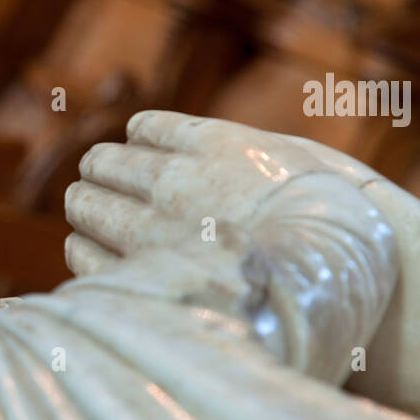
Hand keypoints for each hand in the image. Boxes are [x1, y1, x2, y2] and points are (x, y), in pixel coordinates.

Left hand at [64, 110, 333, 275]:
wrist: (335, 290)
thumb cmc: (339, 232)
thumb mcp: (305, 166)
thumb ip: (254, 157)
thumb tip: (218, 161)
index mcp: (216, 144)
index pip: (148, 129)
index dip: (139, 142)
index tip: (138, 152)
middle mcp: (176, 181)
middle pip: (107, 165)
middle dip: (100, 171)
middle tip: (93, 178)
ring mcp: (154, 230)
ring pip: (89, 206)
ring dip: (84, 205)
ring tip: (83, 206)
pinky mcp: (141, 279)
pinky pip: (89, 258)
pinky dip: (81, 249)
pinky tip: (82, 247)